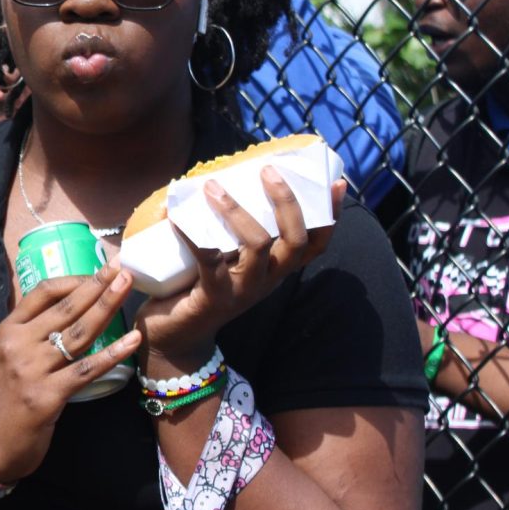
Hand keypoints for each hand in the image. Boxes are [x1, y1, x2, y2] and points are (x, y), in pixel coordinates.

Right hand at [0, 266, 140, 483]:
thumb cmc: (7, 396)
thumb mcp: (9, 354)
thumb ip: (33, 331)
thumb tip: (73, 303)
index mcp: (8, 330)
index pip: (43, 292)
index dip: (74, 279)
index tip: (100, 271)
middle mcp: (17, 345)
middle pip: (66, 308)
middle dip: (97, 285)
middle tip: (123, 267)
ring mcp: (31, 370)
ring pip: (78, 333)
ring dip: (107, 307)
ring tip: (128, 287)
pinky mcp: (47, 396)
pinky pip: (86, 369)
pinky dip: (112, 353)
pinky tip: (132, 340)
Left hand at [135, 168, 346, 370]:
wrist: (173, 339)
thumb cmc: (194, 289)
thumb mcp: (221, 258)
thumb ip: (224, 230)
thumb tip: (212, 180)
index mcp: (275, 269)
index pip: (315, 243)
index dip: (329, 214)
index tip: (335, 183)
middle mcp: (267, 280)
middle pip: (295, 241)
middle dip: (287, 202)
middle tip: (268, 171)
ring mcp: (243, 291)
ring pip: (258, 246)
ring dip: (236, 212)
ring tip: (213, 187)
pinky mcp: (215, 298)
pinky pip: (209, 259)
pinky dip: (192, 234)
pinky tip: (176, 217)